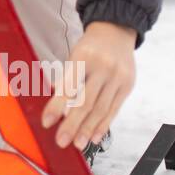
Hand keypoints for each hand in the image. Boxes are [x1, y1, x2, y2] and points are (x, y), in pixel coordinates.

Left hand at [40, 20, 137, 150]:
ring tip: (77, 143)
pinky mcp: (128, 85)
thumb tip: (54, 107)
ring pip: (101, 109)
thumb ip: (66, 80)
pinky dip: (103, 125)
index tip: (47, 122)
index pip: (68, 87)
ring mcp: (118, 77)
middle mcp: (103, 67)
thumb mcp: (74, 56)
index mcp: (83, 57)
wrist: (116, 31)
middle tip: (61, 141)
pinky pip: (114, 109)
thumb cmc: (90, 46)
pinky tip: (94, 137)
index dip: (56, 107)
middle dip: (72, 124)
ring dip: (88, 130)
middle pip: (86, 102)